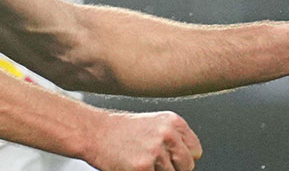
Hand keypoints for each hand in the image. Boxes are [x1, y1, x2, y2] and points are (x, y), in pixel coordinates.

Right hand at [84, 110, 201, 170]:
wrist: (92, 131)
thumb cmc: (120, 130)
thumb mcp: (152, 125)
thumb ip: (173, 140)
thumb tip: (188, 163)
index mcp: (172, 121)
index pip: (196, 151)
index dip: (181, 157)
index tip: (168, 155)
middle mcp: (167, 134)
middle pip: (187, 166)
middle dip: (172, 168)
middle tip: (152, 160)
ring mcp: (155, 151)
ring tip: (139, 159)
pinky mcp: (143, 167)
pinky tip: (132, 165)